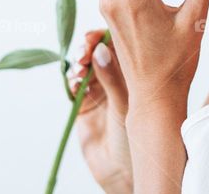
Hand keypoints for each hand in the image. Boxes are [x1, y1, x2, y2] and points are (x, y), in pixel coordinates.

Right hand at [69, 29, 131, 193]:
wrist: (123, 171)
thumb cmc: (137, 138)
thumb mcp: (127, 103)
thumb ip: (112, 77)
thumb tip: (100, 48)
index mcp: (133, 72)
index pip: (118, 44)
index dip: (104, 36)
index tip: (94, 37)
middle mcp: (116, 78)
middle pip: (98, 51)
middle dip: (88, 47)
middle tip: (84, 52)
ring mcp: (99, 91)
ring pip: (85, 66)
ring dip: (79, 63)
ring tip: (80, 68)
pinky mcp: (83, 105)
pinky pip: (74, 85)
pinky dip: (72, 80)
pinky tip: (75, 83)